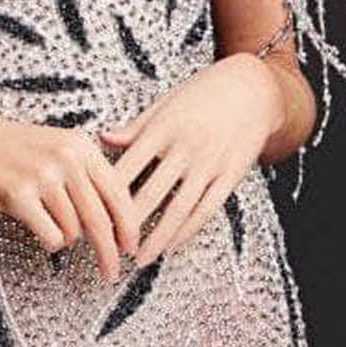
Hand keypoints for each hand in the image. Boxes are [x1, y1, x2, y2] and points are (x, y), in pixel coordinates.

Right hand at [0, 108, 141, 282]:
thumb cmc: (13, 148)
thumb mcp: (59, 148)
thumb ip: (88, 176)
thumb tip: (116, 221)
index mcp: (82, 147)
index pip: (119, 194)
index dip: (129, 226)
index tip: (132, 247)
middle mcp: (67, 159)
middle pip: (101, 220)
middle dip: (110, 252)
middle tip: (112, 272)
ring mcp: (43, 177)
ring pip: (74, 232)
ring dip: (65, 236)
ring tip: (45, 218)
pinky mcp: (19, 196)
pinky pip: (51, 237)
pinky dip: (49, 240)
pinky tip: (37, 226)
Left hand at [98, 54, 286, 266]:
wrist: (254, 88)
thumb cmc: (204, 92)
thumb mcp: (166, 102)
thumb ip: (136, 127)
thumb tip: (102, 139)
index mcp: (164, 128)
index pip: (128, 167)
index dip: (108, 194)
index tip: (92, 213)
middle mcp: (186, 147)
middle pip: (150, 193)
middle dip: (128, 224)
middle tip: (109, 246)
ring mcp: (210, 164)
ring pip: (178, 209)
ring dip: (157, 237)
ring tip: (140, 258)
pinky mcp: (230, 176)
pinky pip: (206, 209)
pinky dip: (187, 230)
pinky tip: (171, 245)